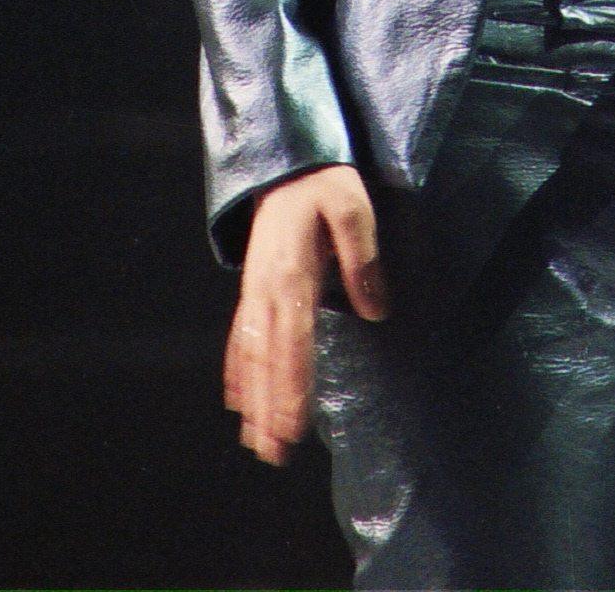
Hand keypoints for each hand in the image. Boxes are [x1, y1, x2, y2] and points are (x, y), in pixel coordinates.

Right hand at [225, 163, 384, 465]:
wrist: (288, 161)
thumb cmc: (325, 183)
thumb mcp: (354, 209)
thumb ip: (363, 260)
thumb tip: (376, 310)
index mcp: (291, 275)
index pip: (293, 344)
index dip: (293, 386)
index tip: (294, 425)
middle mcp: (266, 291)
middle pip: (267, 362)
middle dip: (270, 409)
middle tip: (275, 453)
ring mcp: (255, 293)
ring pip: (251, 357)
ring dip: (254, 400)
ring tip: (256, 442)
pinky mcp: (254, 290)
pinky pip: (241, 338)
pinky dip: (239, 371)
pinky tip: (239, 399)